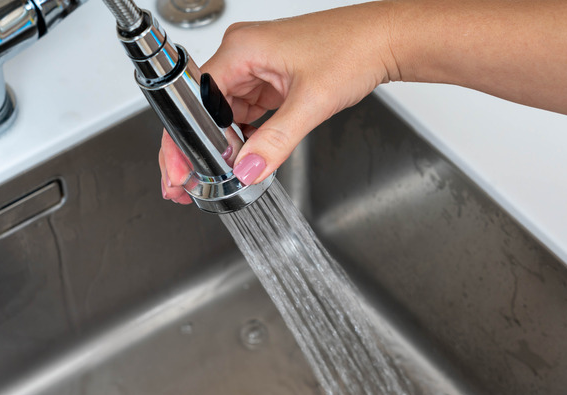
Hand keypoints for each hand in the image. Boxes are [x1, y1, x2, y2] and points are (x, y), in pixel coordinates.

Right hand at [158, 2, 399, 201]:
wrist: (384, 41)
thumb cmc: (353, 49)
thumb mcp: (311, 103)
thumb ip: (276, 141)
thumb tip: (248, 169)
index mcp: (242, 48)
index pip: (195, 98)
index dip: (185, 139)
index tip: (182, 169)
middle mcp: (243, 54)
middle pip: (205, 108)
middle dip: (200, 147)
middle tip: (192, 181)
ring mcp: (257, 67)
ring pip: (225, 113)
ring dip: (225, 143)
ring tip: (221, 172)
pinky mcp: (271, 78)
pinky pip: (246, 111)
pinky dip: (245, 134)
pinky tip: (247, 153)